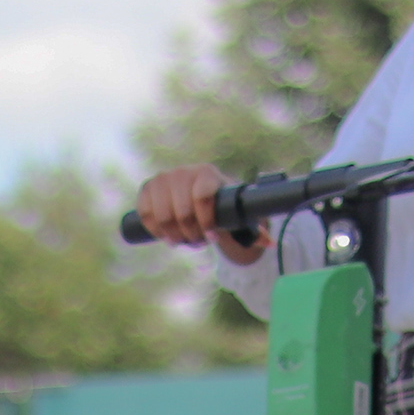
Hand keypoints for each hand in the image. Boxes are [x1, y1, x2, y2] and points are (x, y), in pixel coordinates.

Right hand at [137, 163, 266, 261]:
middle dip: (191, 234)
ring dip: (174, 234)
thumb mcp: (236, 214)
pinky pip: (145, 212)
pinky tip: (165, 235)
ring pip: (163, 215)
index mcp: (207, 173)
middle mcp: (183, 172)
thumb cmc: (220, 206)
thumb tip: (268, 242)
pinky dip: (155, 228)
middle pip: (182, 211)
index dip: (206, 221)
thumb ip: (253, 229)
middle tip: (199, 243)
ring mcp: (163, 178)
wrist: (198, 193)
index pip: (202, 196)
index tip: (212, 237)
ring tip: (184, 240)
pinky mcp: (148, 188)